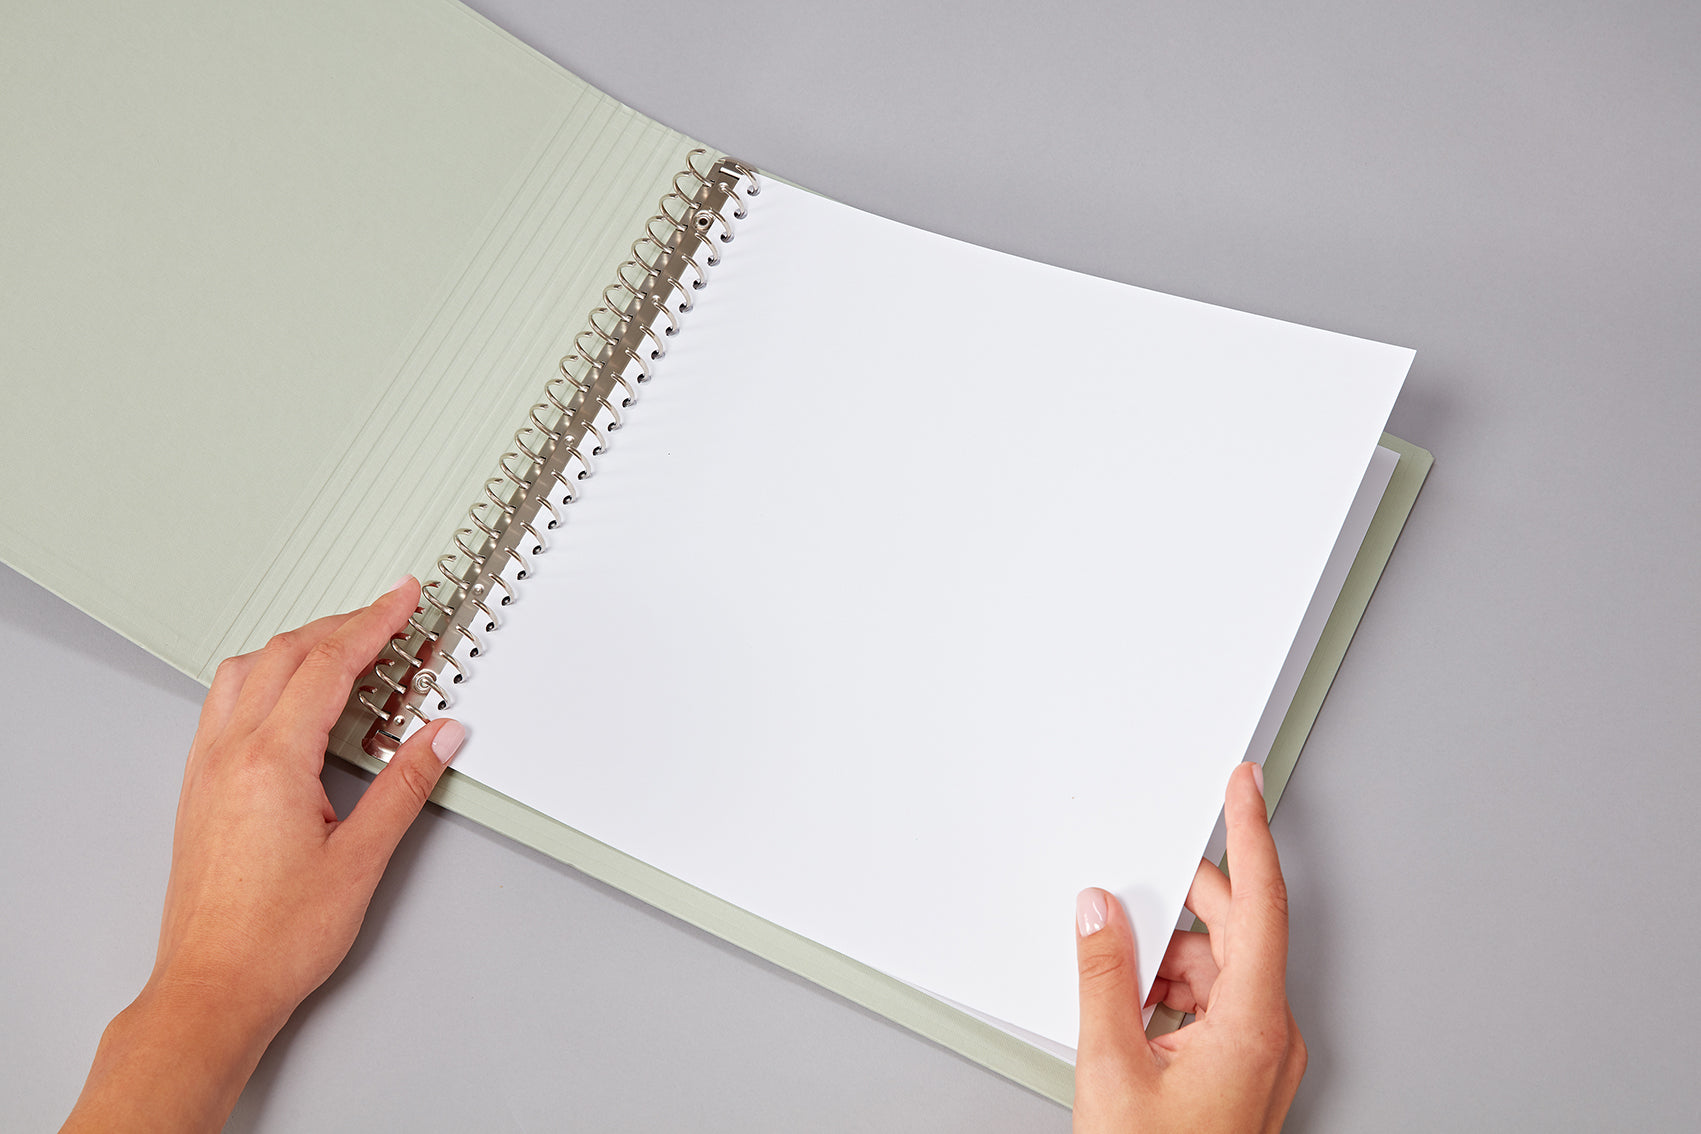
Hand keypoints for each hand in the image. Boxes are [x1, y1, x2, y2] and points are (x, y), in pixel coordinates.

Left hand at [62, 576, 463, 1133]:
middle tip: (389, 615)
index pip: (328, 665)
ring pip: (247, 671)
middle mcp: (230, 754)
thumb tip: (440, 736)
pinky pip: (226, 703)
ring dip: (298, 645)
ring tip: (345, 646)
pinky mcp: (199, 789)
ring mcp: (207, 769)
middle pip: (285, 655)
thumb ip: (405, 785)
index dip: (373, 622)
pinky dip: (265, 677)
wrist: (213, 988)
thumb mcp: (361, 859)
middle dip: (342, 624)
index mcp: (271, 762)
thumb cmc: (274, 939)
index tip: (403, 598)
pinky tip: (290, 695)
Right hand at [1073, 762, 1305, 1131]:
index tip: (1243, 784)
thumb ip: (1104, 973)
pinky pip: (1211, 1004)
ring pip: (1217, 970)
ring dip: (1166, 962)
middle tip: (1131, 895)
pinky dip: (1169, 995)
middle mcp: (1270, 1033)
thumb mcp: (1113, 1066)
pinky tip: (1128, 1011)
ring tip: (1116, 985)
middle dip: (1179, 910)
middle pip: (1234, 933)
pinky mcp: (1241, 1072)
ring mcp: (1259, 1055)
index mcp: (1254, 1023)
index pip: (1260, 901)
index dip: (1250, 832)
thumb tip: (1099, 909)